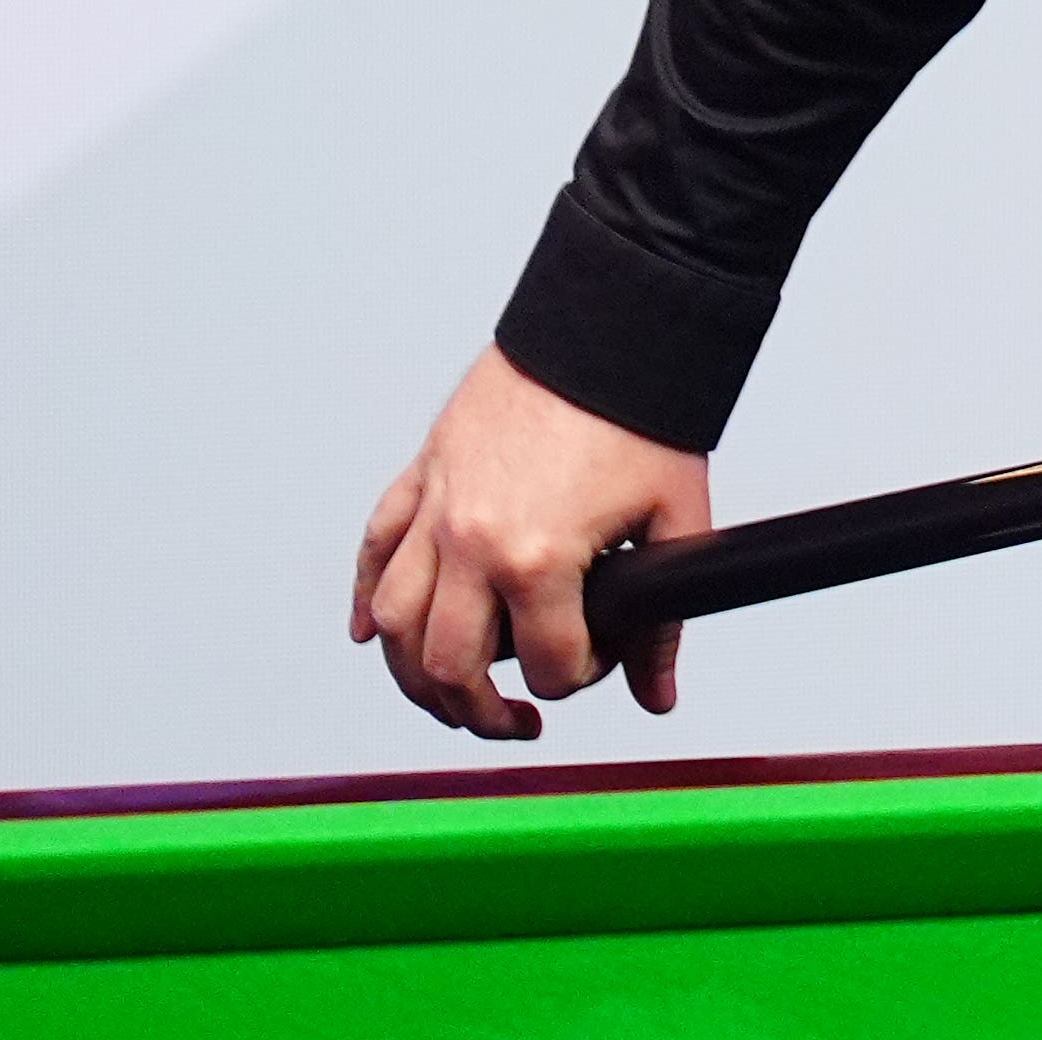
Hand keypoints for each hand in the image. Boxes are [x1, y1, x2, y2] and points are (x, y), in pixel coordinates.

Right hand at [352, 347, 709, 739]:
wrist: (608, 323)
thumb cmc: (643, 412)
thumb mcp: (675, 519)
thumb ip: (663, 618)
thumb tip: (659, 693)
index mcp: (537, 558)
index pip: (544, 665)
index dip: (576, 679)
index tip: (594, 665)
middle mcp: (470, 541)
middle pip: (448, 667)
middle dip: (480, 709)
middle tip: (514, 719)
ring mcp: (436, 508)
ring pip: (395, 625)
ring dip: (414, 675)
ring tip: (453, 697)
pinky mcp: (421, 474)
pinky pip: (375, 551)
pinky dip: (366, 600)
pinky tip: (374, 635)